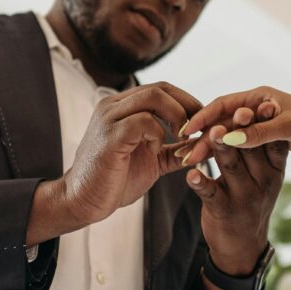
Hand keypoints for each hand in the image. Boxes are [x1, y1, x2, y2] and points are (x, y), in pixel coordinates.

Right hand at [63, 82, 199, 226]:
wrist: (84, 201)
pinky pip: (143, 121)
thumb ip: (174, 150)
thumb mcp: (152, 161)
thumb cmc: (115, 180)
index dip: (187, 101)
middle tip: (200, 128)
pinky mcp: (110, 136)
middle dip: (187, 106)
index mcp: (122, 107)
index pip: (161, 88)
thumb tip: (206, 146)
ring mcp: (110, 118)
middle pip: (160, 88)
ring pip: (153, 97)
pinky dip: (159, 134)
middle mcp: (113, 106)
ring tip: (183, 138)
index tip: (203, 123)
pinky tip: (156, 150)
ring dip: (177, 116)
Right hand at [180, 86, 290, 165]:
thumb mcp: (287, 128)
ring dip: (211, 146)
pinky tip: (210, 164)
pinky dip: (224, 152)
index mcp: (260, 95)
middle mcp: (257, 106)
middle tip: (185, 152)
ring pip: (229, 134)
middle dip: (203, 136)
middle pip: (222, 120)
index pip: (223, 104)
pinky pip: (238, 143)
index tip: (186, 131)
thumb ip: (257, 133)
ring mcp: (260, 122)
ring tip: (192, 161)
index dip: (203, 117)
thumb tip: (227, 138)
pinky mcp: (265, 137)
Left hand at [185, 108, 288, 283]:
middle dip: (241, 128)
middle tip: (235, 110)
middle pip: (251, 148)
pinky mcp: (224, 211)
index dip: (266, 122)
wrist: (243, 246)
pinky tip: (191, 173)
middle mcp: (264, 181)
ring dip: (221, 148)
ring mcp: (245, 197)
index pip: (272, 140)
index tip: (263, 103)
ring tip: (211, 132)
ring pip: (232, 167)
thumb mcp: (263, 175)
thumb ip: (257, 147)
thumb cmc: (250, 199)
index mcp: (275, 169)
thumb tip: (249, 108)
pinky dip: (200, 183)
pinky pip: (211, 194)